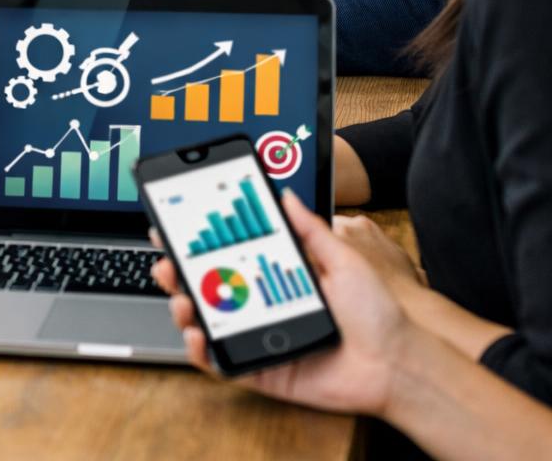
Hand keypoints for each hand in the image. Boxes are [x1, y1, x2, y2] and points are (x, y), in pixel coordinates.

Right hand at [151, 191, 408, 416]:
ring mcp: (258, 338)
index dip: (197, 245)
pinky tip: (196, 334)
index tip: (174, 228)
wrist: (399, 363)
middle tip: (166, 263)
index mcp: (277, 279)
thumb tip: (286, 195)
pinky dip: (200, 352)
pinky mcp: (261, 370)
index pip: (228, 257)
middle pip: (207, 289)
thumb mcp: (344, 260)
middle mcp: (262, 307)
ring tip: (182, 298)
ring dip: (183, 309)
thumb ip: (311, 229)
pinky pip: (220, 364)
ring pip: (207, 323)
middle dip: (177, 274)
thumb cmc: (379, 315)